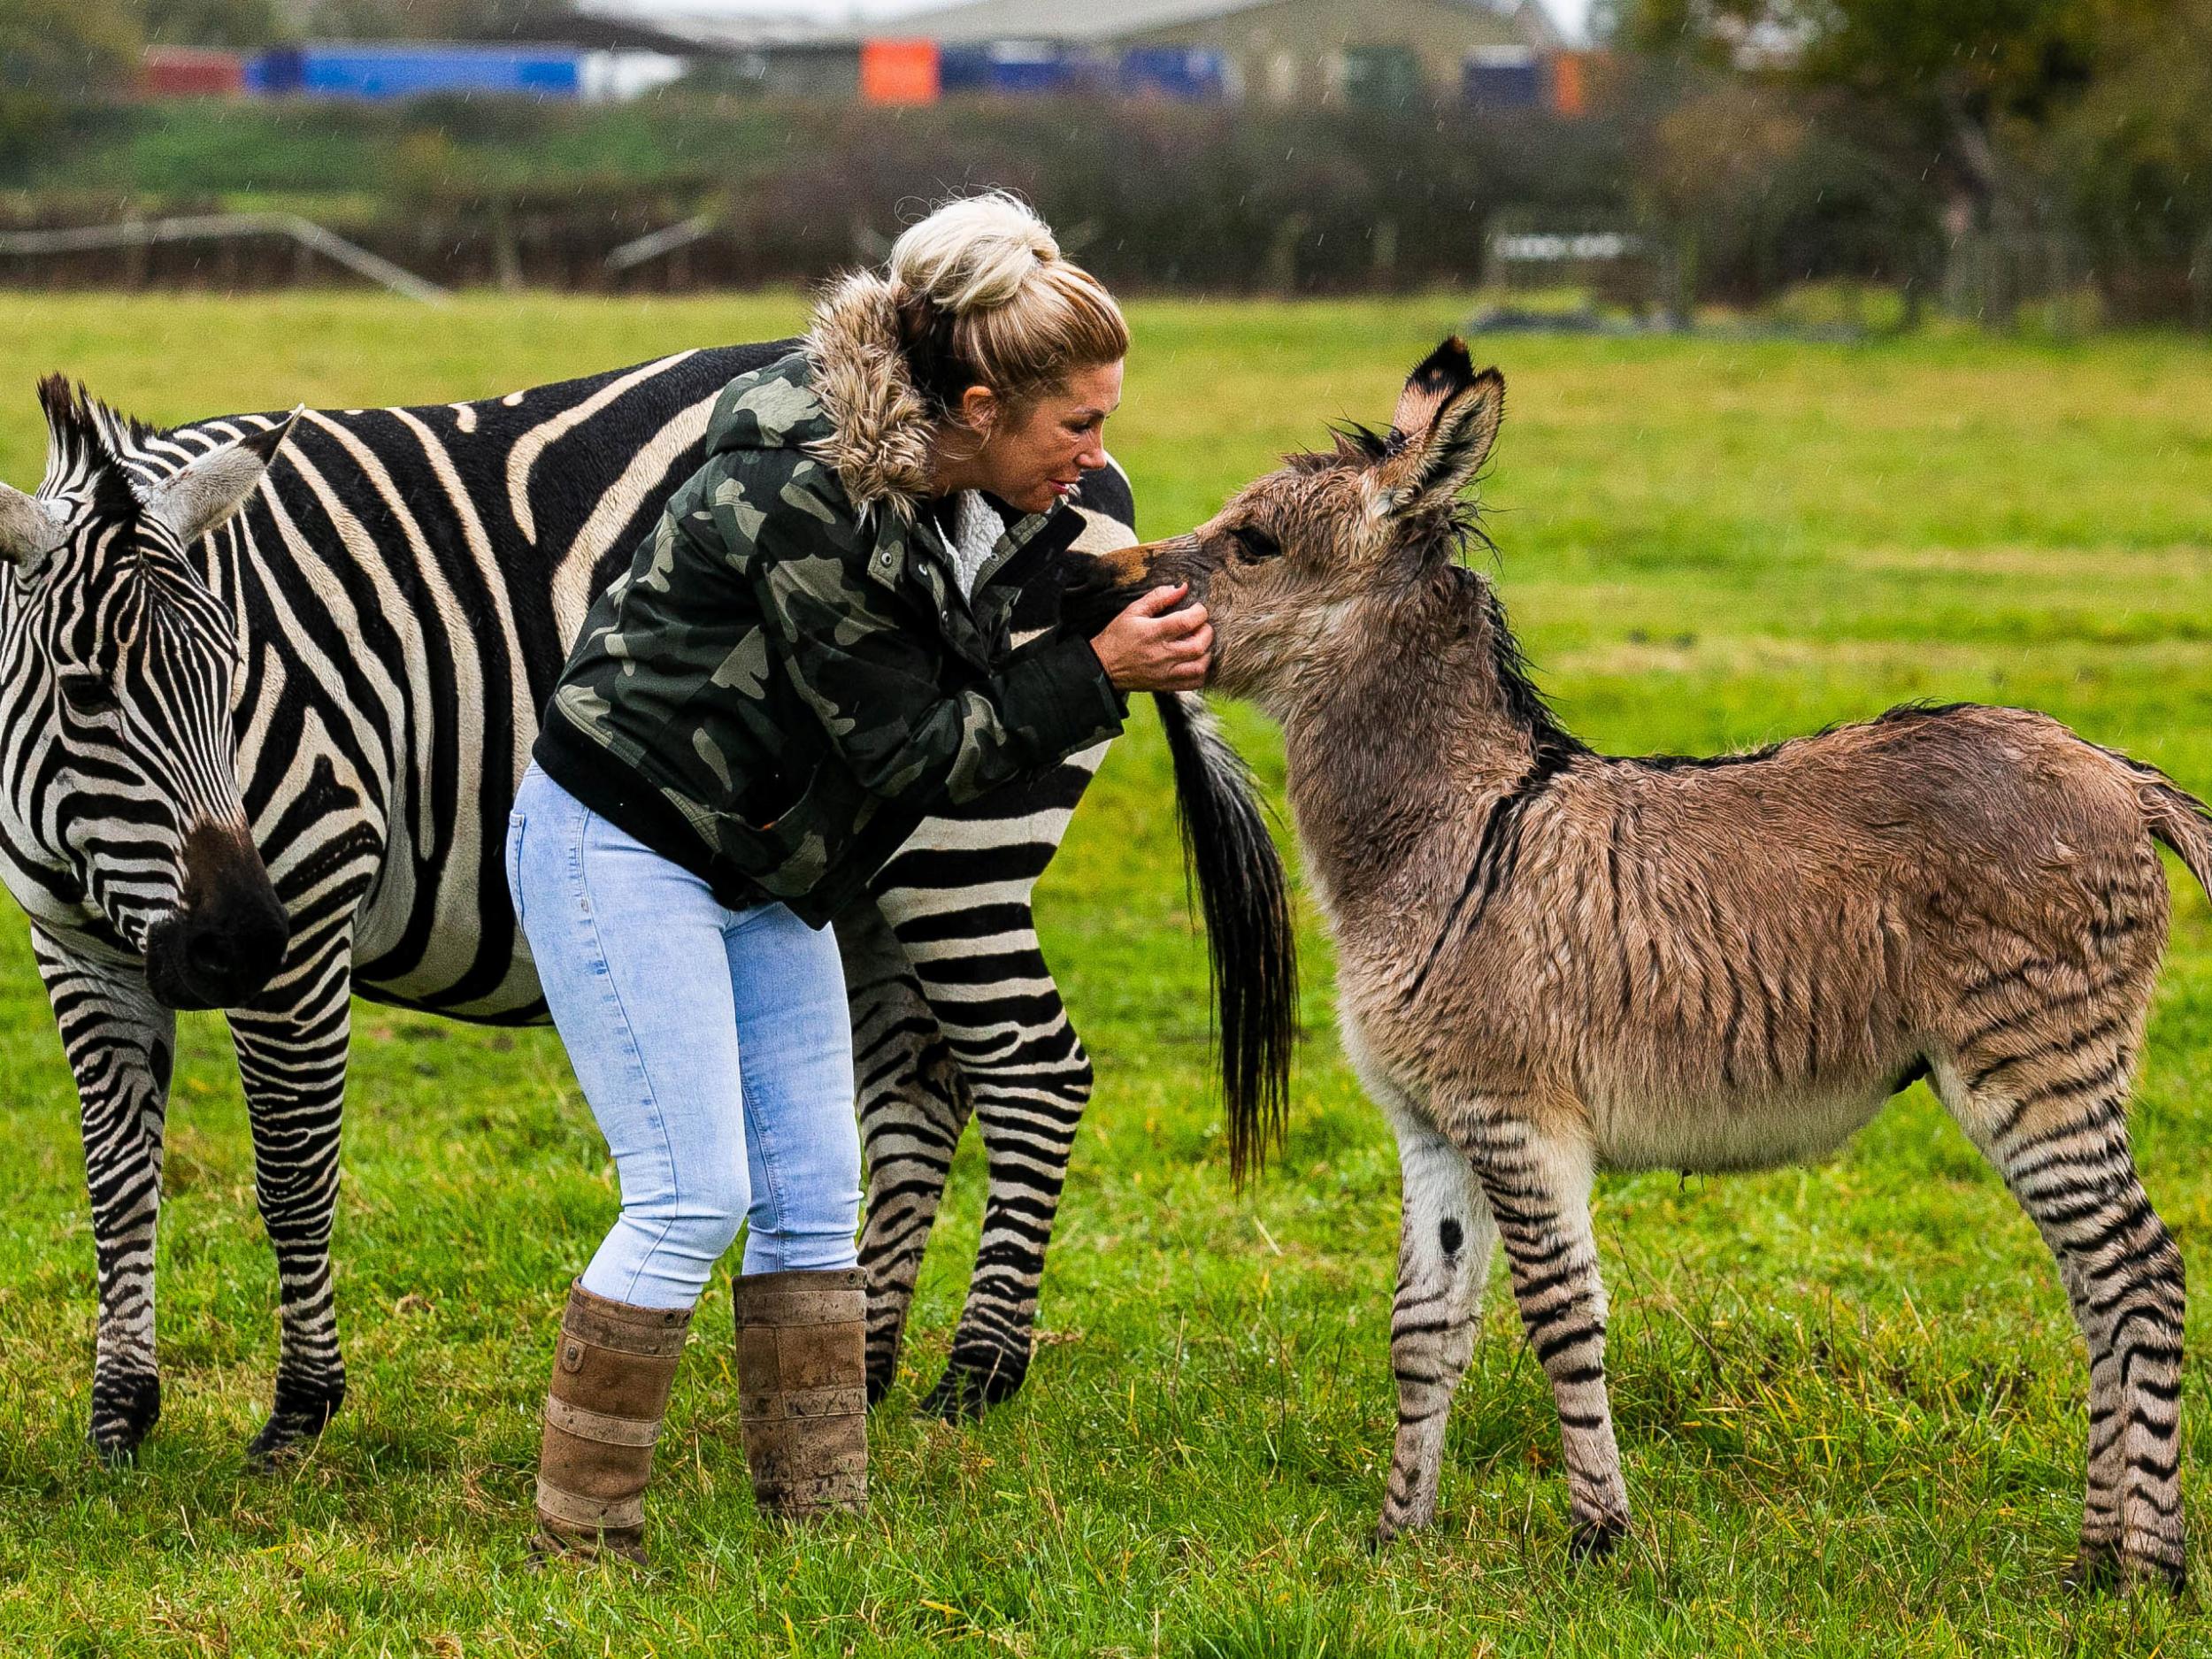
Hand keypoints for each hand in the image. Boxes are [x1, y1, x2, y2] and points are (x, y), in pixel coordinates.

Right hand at [1090, 584, 1210, 692]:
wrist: (1103, 666)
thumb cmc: (1118, 637)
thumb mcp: (1133, 611)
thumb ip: (1158, 597)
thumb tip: (1181, 587)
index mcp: (1153, 633)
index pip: (1187, 621)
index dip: (1200, 613)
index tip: (1198, 609)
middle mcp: (1162, 655)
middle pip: (1198, 646)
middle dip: (1207, 632)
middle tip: (1201, 626)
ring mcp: (1165, 673)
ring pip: (1199, 667)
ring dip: (1207, 653)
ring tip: (1200, 643)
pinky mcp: (1166, 685)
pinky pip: (1193, 683)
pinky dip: (1202, 672)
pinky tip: (1197, 661)